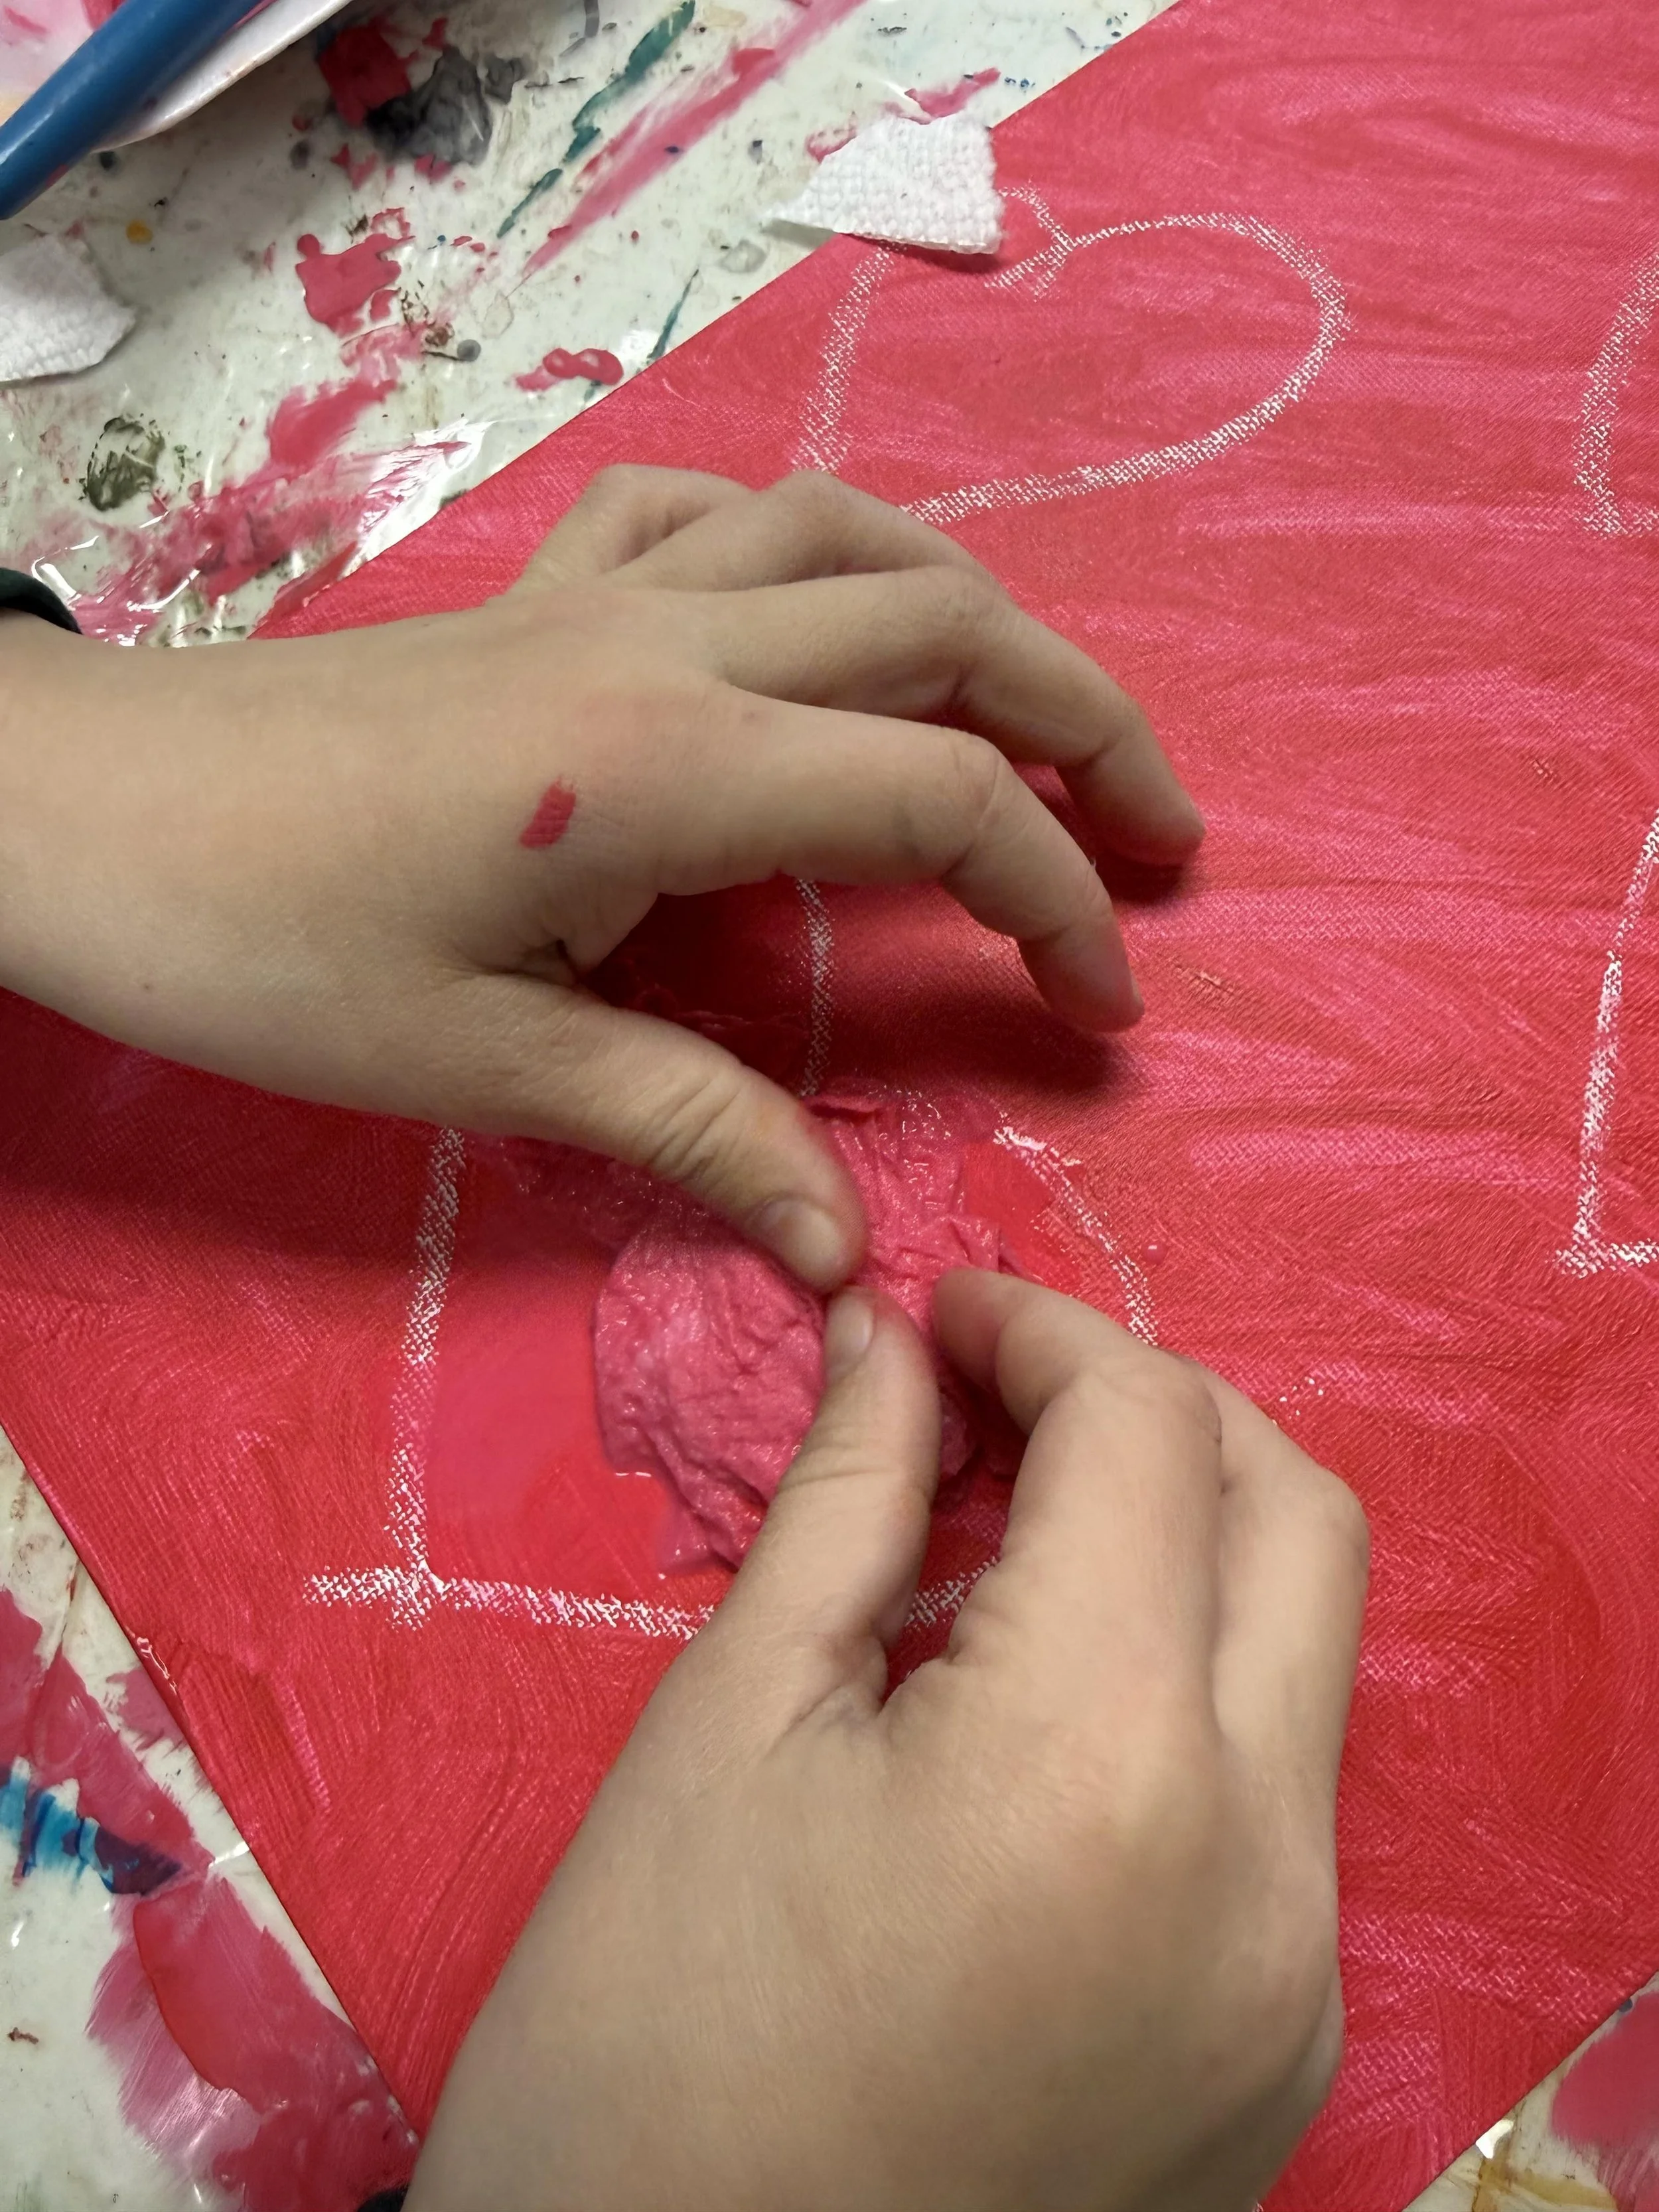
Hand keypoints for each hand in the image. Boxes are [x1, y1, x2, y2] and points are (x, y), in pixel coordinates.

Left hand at [0, 470, 1200, 1287]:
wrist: (76, 809)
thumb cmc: (258, 944)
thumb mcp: (480, 1064)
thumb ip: (686, 1132)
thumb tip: (844, 1256)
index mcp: (672, 764)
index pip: (943, 798)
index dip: (1059, 900)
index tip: (1105, 1007)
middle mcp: (670, 640)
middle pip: (950, 627)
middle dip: (1091, 728)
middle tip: (1165, 841)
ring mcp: (605, 589)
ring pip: (854, 534)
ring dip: (979, 613)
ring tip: (1042, 714)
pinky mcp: (541, 584)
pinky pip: (713, 507)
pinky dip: (808, 543)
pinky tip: (819, 612)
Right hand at [408, 1273, 1366, 2211]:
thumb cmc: (640, 2050)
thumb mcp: (723, 1734)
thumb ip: (846, 1501)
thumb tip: (893, 1340)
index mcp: (1108, 1765)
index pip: (1149, 1436)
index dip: (1042, 1329)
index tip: (939, 1313)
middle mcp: (1263, 1869)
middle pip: (1296, 1519)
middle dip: (1158, 1407)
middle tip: (1001, 1394)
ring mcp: (1292, 1979)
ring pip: (1305, 1657)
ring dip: (1183, 1543)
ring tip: (1008, 1534)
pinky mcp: (1276, 2053)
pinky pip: (1278, 1797)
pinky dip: (1184, 1691)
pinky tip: (1038, 1704)